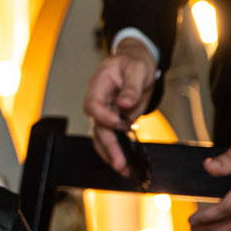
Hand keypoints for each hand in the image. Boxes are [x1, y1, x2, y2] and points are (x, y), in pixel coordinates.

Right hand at [84, 40, 157, 175]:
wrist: (136, 62)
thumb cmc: (134, 63)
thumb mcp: (137, 69)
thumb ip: (131, 87)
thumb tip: (124, 105)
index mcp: (99, 85)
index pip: (93, 105)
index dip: (104, 117)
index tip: (120, 124)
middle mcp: (98, 100)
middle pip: (97, 126)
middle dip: (108, 146)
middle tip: (120, 162)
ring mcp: (105, 111)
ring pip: (101, 136)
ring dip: (110, 153)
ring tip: (123, 169)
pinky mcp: (113, 120)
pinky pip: (110, 137)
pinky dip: (115, 150)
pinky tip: (124, 163)